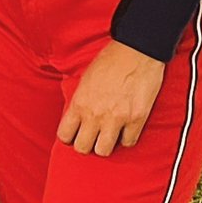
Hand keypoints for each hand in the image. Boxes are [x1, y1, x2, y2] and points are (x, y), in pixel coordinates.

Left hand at [57, 39, 165, 157]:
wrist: (136, 51)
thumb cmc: (110, 60)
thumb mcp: (85, 78)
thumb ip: (81, 100)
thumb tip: (77, 116)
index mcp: (80, 102)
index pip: (65, 134)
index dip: (69, 137)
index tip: (73, 134)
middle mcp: (95, 114)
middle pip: (83, 148)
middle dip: (85, 144)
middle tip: (90, 138)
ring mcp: (116, 119)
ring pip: (104, 151)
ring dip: (105, 144)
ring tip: (107, 136)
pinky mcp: (136, 120)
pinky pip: (128, 143)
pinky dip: (126, 138)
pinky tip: (125, 129)